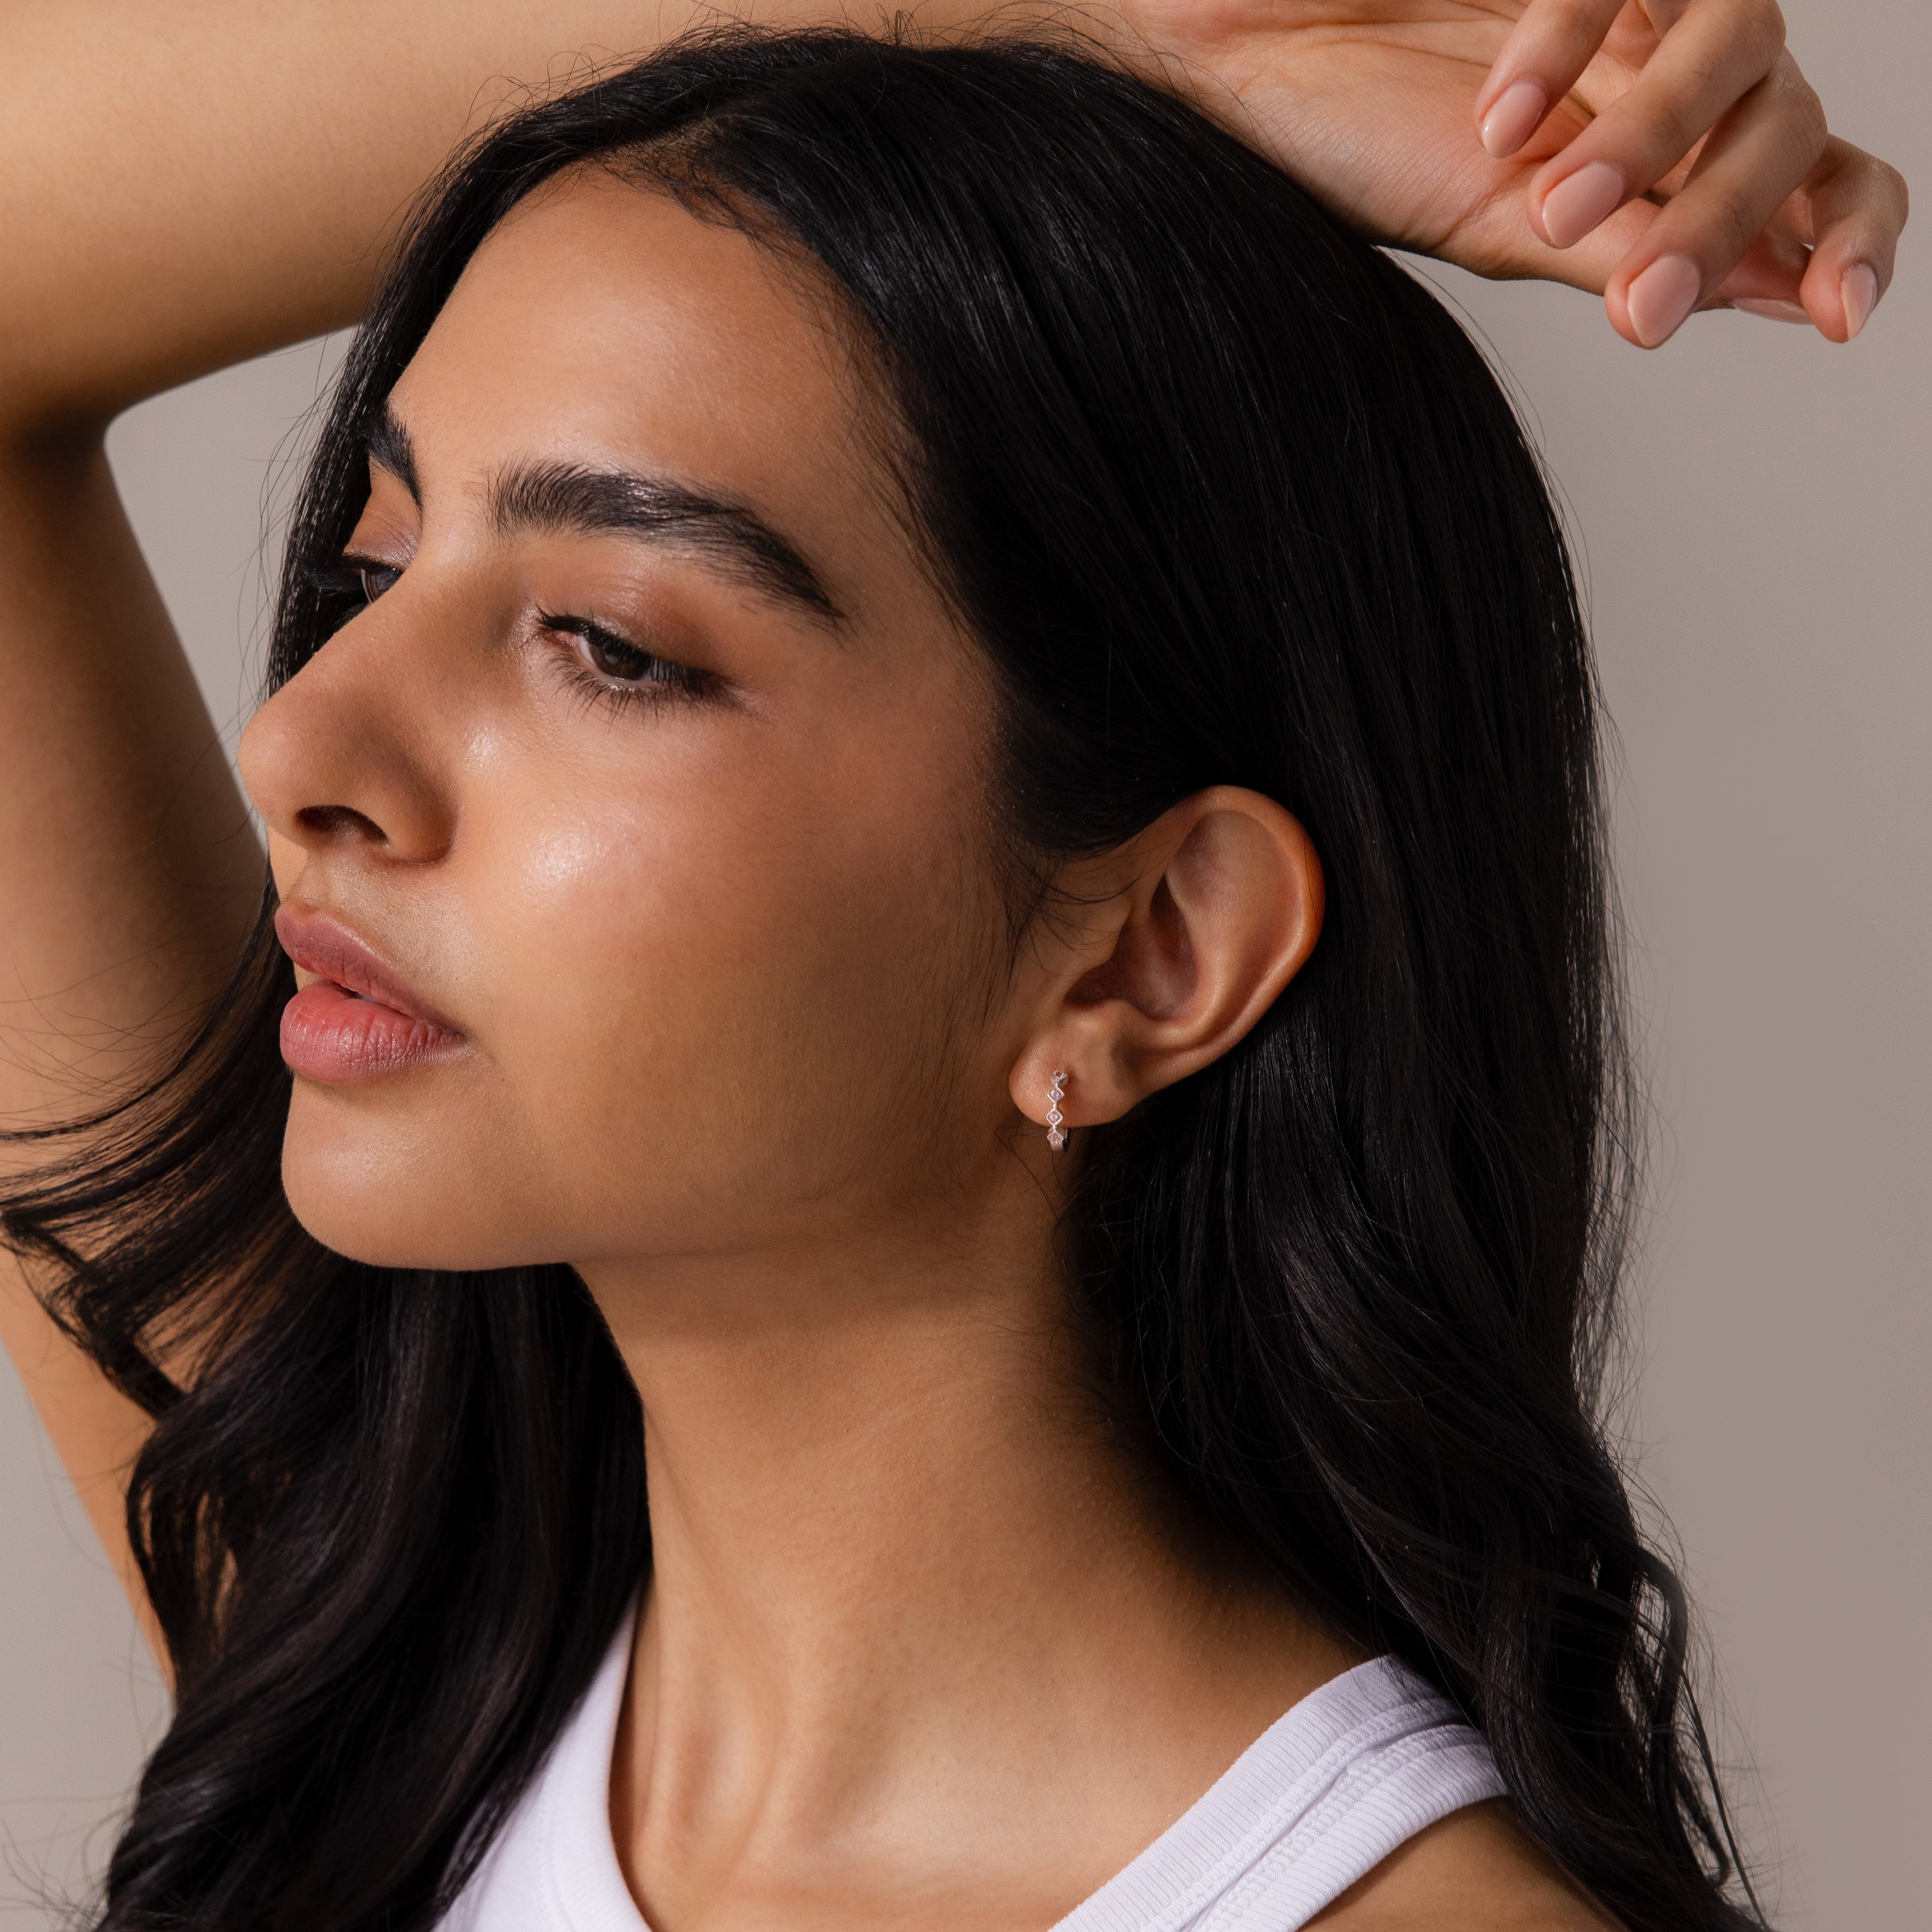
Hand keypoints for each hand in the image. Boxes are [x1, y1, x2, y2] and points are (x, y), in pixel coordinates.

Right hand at [1123, 1, 1907, 346]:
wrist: (1235, 59)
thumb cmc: (1348, 148)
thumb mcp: (1502, 234)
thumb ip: (1637, 258)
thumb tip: (1780, 299)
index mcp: (1662, 169)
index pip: (1817, 184)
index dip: (1852, 238)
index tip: (1840, 314)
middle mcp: (1668, 79)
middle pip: (1792, 123)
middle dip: (1727, 217)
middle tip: (1639, 301)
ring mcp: (1632, 1)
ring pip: (1750, 38)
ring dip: (1661, 136)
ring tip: (1551, 205)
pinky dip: (1570, 44)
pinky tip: (1495, 116)